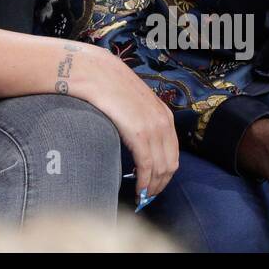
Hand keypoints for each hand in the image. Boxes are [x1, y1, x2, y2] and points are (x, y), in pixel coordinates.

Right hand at [73, 43, 178, 204]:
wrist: (95, 72)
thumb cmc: (109, 86)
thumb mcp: (134, 102)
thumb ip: (141, 118)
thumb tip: (137, 139)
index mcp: (165, 115)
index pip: (173, 153)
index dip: (165, 172)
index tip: (155, 183)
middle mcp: (164, 123)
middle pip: (170, 164)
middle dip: (161, 183)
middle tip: (148, 195)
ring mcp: (153, 128)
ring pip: (160, 169)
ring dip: (152, 187)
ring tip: (141, 196)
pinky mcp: (139, 134)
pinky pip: (147, 167)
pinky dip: (144, 183)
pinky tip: (137, 190)